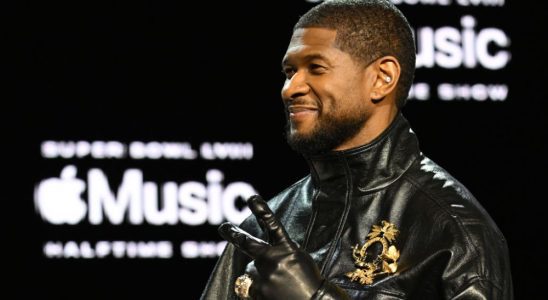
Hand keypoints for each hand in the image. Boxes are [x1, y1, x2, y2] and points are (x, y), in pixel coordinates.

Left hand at [218, 195, 347, 299]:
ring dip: (261, 277)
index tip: (252, 198)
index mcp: (287, 249)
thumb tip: (257, 257)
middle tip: (223, 227)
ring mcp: (264, 276)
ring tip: (278, 286)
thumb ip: (279, 253)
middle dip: (234, 234)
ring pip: (252, 272)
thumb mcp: (298, 259)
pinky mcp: (259, 292)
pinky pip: (252, 289)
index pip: (272, 225)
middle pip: (247, 244)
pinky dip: (261, 291)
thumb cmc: (309, 281)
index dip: (262, 210)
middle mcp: (273, 259)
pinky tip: (275, 294)